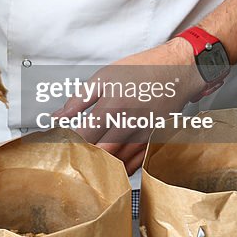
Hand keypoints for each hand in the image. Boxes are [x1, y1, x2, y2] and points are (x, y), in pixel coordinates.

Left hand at [55, 38, 202, 174]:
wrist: (178, 70)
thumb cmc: (142, 70)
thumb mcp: (105, 76)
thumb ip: (79, 99)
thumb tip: (58, 116)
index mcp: (112, 107)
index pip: (84, 137)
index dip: (71, 144)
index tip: (63, 145)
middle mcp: (128, 125)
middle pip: (100, 154)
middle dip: (86, 159)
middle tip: (75, 159)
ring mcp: (143, 136)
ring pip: (118, 162)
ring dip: (103, 166)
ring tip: (92, 163)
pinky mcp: (154, 141)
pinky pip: (136, 163)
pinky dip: (123, 166)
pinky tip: (114, 163)